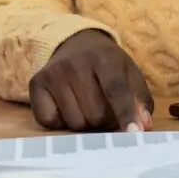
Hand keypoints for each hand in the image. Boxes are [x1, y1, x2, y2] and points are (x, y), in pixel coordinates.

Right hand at [29, 30, 152, 131]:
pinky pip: (50, 121)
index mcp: (103, 57)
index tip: (135, 134)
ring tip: (86, 105)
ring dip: (85, 123)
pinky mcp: (36, 84)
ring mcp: (52, 74)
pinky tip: (66, 106)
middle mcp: (74, 63)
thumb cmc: (107, 65)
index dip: (126, 114)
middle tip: (105, 107)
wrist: (74, 43)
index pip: (115, 90)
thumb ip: (140, 100)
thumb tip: (142, 127)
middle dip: (105, 120)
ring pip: (75, 123)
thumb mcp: (129, 74)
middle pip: (96, 115)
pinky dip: (61, 122)